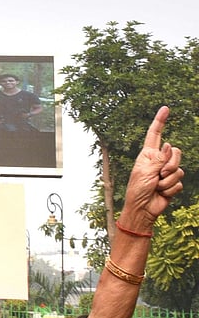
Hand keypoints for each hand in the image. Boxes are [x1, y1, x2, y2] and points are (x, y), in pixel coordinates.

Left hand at [121, 107, 184, 231]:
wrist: (142, 209)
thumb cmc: (138, 189)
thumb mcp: (145, 172)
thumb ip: (159, 159)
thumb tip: (167, 145)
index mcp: (147, 154)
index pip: (154, 134)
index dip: (160, 121)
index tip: (165, 108)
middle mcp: (158, 160)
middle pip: (175, 152)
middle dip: (170, 164)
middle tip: (160, 175)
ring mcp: (166, 171)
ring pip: (179, 168)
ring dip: (168, 180)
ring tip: (157, 186)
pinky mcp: (173, 182)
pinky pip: (179, 181)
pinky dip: (170, 189)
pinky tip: (161, 193)